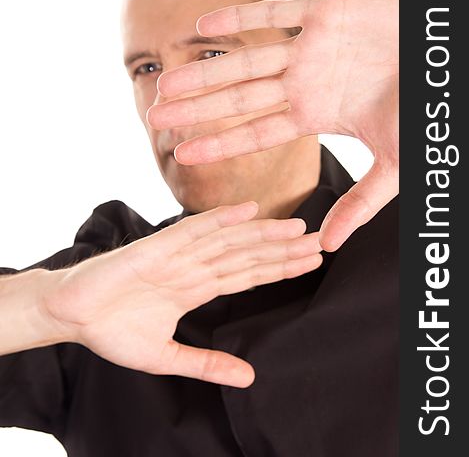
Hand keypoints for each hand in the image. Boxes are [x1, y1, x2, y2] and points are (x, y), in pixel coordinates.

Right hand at [44, 202, 321, 386]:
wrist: (71, 314)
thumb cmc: (112, 331)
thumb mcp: (167, 357)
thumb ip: (207, 363)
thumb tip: (249, 378)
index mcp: (196, 288)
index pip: (247, 275)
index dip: (279, 269)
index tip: (311, 263)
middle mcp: (193, 267)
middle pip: (246, 256)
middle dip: (283, 251)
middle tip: (320, 243)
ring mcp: (177, 255)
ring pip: (228, 241)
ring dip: (263, 234)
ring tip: (297, 229)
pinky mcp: (157, 248)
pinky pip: (193, 230)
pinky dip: (220, 220)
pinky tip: (247, 211)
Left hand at [147, 0, 398, 250]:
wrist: (445, 61)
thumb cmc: (422, 111)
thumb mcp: (392, 164)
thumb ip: (359, 202)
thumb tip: (327, 248)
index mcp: (315, 114)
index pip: (256, 132)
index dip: (220, 142)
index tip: (182, 153)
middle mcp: (305, 82)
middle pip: (239, 98)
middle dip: (198, 108)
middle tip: (155, 117)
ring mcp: (311, 48)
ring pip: (247, 60)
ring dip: (206, 71)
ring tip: (166, 82)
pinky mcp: (324, 11)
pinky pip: (276, 12)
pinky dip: (241, 17)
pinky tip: (203, 26)